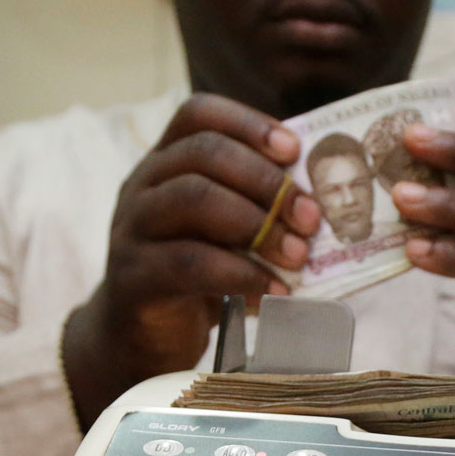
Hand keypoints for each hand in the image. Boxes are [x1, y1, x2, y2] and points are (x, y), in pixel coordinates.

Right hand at [61, 93, 318, 427]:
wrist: (141, 341)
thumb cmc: (196, 278)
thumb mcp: (223, 232)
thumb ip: (255, 207)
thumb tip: (323, 200)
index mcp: (165, 163)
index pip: (198, 114)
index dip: (248, 123)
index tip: (294, 150)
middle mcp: (141, 186)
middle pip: (202, 153)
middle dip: (266, 181)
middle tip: (310, 217)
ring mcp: (131, 229)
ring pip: (193, 199)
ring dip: (258, 224)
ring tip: (299, 255)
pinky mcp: (133, 277)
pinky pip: (190, 263)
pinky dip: (242, 275)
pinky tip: (275, 291)